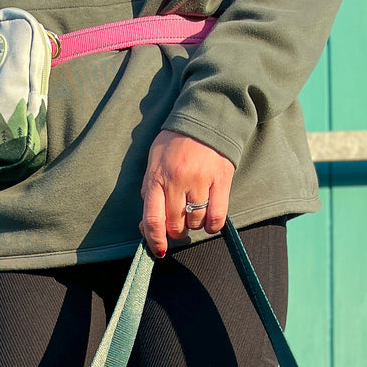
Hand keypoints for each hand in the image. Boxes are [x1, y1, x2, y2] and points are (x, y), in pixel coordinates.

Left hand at [140, 131, 234, 256]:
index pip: (152, 219)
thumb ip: (149, 192)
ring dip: (195, 224)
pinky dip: (212, 225)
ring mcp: (200, 180)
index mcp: (157, 178)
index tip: (159, 250)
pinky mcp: (221, 180)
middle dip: (176, 230)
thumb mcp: (154, 163)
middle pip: (175, 225)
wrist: (206, 116)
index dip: (154, 240)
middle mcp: (177, 180)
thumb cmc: (176, 143)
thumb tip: (145, 226)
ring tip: (195, 209)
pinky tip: (209, 220)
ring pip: (196, 222)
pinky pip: (217, 217)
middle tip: (180, 222)